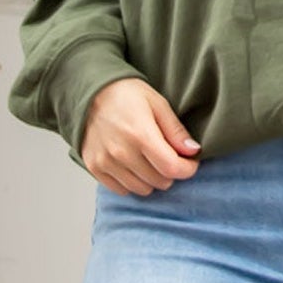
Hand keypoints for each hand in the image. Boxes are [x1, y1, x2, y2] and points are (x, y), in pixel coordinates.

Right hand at [81, 78, 200, 193]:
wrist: (89, 92)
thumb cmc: (126, 94)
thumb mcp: (158, 104)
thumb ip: (176, 131)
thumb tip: (193, 151)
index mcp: (140, 134)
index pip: (172, 168)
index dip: (188, 169)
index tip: (190, 162)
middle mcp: (121, 152)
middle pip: (160, 181)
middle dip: (170, 172)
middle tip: (168, 156)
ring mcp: (105, 161)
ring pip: (142, 189)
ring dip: (151, 179)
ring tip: (149, 160)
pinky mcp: (94, 167)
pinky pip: (121, 189)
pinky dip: (132, 182)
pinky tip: (133, 165)